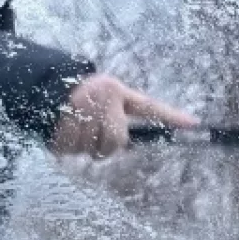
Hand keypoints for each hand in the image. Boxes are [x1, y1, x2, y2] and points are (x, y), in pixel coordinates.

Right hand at [52, 74, 197, 156]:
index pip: (149, 107)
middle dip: (107, 144)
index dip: (171, 117)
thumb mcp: (106, 94)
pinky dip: (68, 148)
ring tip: (75, 126)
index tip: (195, 124)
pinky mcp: (64, 127)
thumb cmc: (82, 94)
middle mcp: (103, 101)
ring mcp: (82, 114)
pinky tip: (63, 131)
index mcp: (116, 91)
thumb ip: (122, 114)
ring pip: (95, 150)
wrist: (44, 87)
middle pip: (117, 141)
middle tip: (93, 130)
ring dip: (85, 146)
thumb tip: (130, 145)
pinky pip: (73, 152)